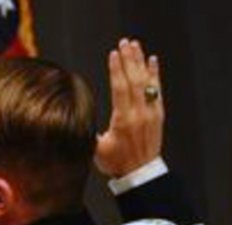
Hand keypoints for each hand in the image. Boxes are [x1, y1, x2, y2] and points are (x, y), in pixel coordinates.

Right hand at [94, 38, 163, 177]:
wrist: (140, 174)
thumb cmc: (116, 163)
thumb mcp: (97, 150)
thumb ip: (88, 133)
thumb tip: (73, 120)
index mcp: (123, 121)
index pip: (120, 88)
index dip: (116, 70)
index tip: (113, 54)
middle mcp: (139, 114)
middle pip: (134, 80)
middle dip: (129, 59)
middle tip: (124, 42)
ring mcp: (150, 113)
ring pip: (146, 82)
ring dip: (141, 62)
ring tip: (136, 45)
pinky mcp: (158, 114)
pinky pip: (156, 90)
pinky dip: (155, 74)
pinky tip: (152, 61)